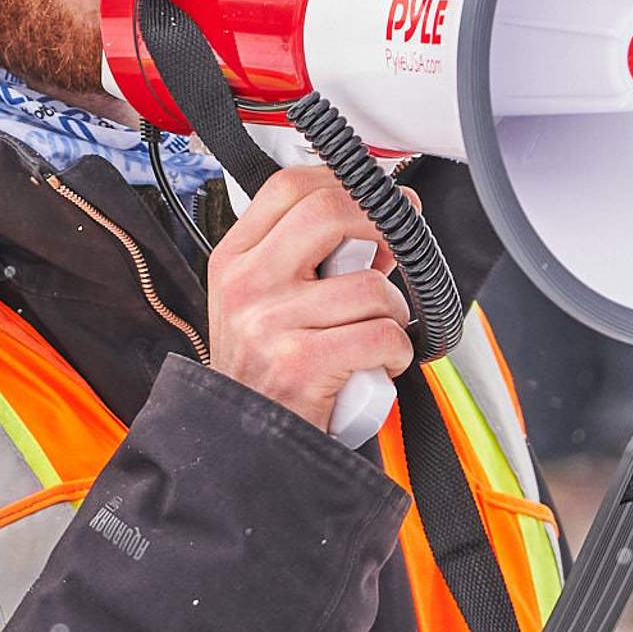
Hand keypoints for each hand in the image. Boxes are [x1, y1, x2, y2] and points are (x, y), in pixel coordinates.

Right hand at [205, 164, 414, 433]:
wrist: (247, 447)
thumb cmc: (267, 374)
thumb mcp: (264, 304)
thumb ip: (308, 260)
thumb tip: (380, 221)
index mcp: (234, 259)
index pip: (289, 187)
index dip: (344, 183)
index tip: (375, 198)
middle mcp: (245, 284)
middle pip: (329, 212)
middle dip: (381, 224)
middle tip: (398, 247)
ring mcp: (269, 322)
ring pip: (370, 286)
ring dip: (394, 311)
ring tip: (377, 333)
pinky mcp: (300, 364)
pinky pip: (381, 335)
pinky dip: (396, 352)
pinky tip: (378, 365)